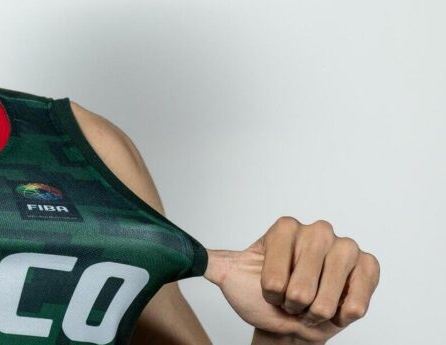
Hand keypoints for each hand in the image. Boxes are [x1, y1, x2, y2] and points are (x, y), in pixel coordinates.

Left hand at [204, 216, 379, 342]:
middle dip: (293, 306)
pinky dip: (342, 315)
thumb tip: (180, 248)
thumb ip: (209, 262)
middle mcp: (317, 230)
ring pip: (329, 297)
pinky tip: (334, 307)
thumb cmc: (261, 296)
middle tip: (291, 301)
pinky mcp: (369, 266)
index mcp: (284, 227)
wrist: (289, 321)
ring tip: (310, 306)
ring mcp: (346, 247)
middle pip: (302, 287)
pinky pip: (357, 301)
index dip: (271, 292)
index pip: (274, 274)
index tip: (270, 289)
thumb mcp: (231, 278)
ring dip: (316, 313)